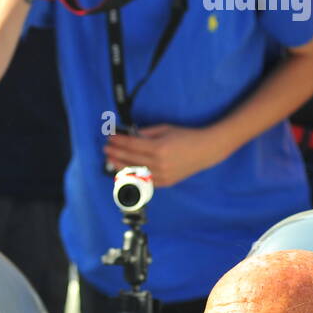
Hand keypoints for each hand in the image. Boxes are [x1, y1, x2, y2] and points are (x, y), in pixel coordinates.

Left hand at [104, 124, 226, 187]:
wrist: (207, 150)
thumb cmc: (186, 136)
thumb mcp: (164, 129)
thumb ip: (145, 133)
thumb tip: (128, 136)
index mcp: (158, 148)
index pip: (131, 145)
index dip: (118, 141)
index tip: (110, 137)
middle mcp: (159, 163)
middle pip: (130, 159)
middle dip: (115, 153)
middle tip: (106, 148)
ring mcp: (162, 175)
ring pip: (135, 172)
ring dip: (120, 165)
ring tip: (110, 160)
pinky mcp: (166, 182)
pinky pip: (145, 181)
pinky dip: (133, 176)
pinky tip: (124, 172)